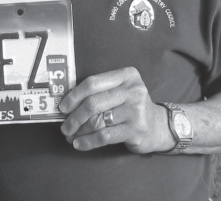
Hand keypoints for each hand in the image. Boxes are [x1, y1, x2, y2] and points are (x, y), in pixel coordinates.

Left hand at [58, 67, 174, 152]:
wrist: (158, 126)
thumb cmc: (131, 107)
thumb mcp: (120, 91)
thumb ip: (99, 92)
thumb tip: (68, 104)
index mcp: (126, 76)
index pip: (93, 83)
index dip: (74, 95)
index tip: (62, 107)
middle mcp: (132, 91)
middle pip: (93, 102)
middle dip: (74, 116)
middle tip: (64, 127)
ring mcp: (135, 110)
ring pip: (97, 120)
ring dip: (79, 131)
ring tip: (70, 136)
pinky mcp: (136, 130)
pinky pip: (105, 135)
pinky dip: (88, 141)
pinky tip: (79, 144)